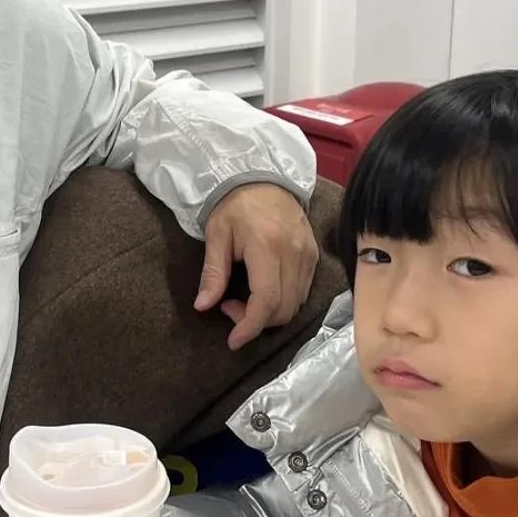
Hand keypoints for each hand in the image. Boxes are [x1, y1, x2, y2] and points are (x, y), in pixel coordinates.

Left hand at [196, 183, 318, 349]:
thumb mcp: (216, 234)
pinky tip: (263, 290)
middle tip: (229, 307)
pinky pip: (303, 292)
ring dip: (270, 314)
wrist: (264, 177)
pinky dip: (283, 302)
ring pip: (296, 304)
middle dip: (255, 321)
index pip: (266, 301)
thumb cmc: (235, 204)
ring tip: (244, 298)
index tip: (233, 340)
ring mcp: (308, 255)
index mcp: (267, 246)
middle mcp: (294, 253)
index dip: (250, 326)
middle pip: (283, 309)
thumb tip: (203, 306)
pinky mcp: (314, 255)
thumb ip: (213, 273)